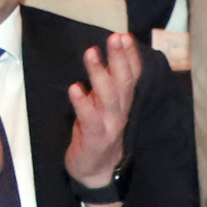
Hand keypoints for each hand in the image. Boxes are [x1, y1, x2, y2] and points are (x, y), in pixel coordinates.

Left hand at [61, 31, 143, 195]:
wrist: (95, 171)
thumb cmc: (97, 132)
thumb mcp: (104, 105)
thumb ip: (107, 84)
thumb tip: (106, 57)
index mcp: (123, 102)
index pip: (132, 76)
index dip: (130, 56)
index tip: (125, 35)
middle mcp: (120, 112)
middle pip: (124, 82)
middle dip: (120, 58)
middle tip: (115, 37)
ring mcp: (110, 125)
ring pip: (109, 97)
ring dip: (100, 74)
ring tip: (91, 53)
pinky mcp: (95, 138)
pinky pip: (90, 119)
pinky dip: (82, 103)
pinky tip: (75, 88)